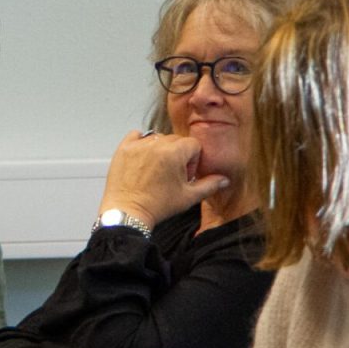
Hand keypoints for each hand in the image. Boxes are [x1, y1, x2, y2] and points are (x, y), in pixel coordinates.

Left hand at [98, 130, 228, 227]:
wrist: (127, 212)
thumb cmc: (157, 206)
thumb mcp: (188, 197)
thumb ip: (209, 185)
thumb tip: (224, 180)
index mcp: (174, 153)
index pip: (193, 144)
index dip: (193, 160)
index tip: (186, 174)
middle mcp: (155, 144)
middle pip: (176, 140)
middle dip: (178, 154)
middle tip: (172, 174)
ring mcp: (137, 145)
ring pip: (157, 138)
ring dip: (161, 149)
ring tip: (157, 169)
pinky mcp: (124, 148)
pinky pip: (136, 135)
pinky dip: (141, 143)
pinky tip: (143, 159)